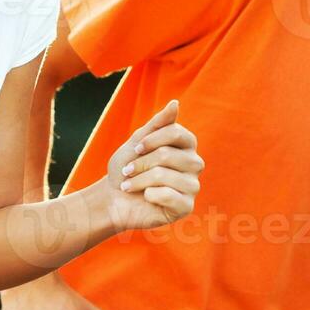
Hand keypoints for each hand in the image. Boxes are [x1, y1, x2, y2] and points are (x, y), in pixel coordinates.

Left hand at [98, 99, 202, 231]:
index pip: (175, 132)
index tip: (135, 149)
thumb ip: (157, 124)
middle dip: (141, 163)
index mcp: (186, 145)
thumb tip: (175, 103)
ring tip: (129, 185)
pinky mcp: (186, 207)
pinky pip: (168, 196)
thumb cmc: (127, 168)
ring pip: (164, 176)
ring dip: (139, 180)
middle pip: (167, 155)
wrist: (114, 198)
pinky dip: (149, 195)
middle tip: (128, 171)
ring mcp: (192, 186)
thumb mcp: (138, 141)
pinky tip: (146, 198)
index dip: (150, 140)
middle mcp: (194, 164)